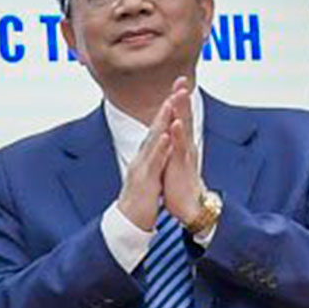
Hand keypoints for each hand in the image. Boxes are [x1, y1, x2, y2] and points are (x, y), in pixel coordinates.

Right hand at [116, 86, 183, 227]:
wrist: (129, 220)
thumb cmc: (142, 197)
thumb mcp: (151, 172)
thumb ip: (156, 156)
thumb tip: (162, 143)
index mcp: (147, 154)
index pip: (159, 127)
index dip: (169, 108)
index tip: (179, 90)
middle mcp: (143, 156)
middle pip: (156, 126)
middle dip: (167, 105)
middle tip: (177, 87)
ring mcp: (142, 166)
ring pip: (153, 139)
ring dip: (162, 121)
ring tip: (170, 104)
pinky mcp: (145, 179)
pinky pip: (153, 161)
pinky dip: (160, 148)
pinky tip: (166, 137)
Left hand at [158, 78, 209, 231]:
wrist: (188, 206)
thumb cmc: (180, 183)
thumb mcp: (175, 160)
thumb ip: (173, 145)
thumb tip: (170, 132)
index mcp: (182, 144)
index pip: (180, 117)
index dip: (178, 100)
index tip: (177, 82)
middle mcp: (186, 146)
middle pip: (184, 117)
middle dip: (182, 98)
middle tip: (181, 80)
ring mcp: (185, 154)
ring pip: (184, 128)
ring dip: (181, 110)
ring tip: (179, 94)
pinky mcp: (182, 166)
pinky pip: (180, 148)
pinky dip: (178, 135)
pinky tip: (175, 124)